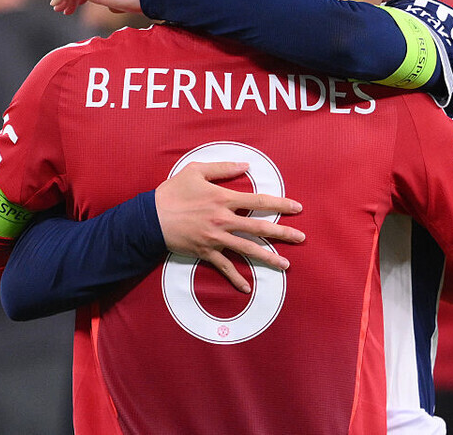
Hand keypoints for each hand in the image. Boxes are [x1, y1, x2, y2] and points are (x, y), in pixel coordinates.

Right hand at [155, 161, 304, 292]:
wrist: (151, 218)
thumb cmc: (173, 192)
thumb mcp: (196, 171)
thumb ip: (223, 167)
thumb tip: (246, 164)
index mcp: (224, 199)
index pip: (259, 202)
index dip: (280, 204)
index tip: (297, 208)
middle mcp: (224, 220)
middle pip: (260, 228)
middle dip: (283, 233)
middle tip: (302, 238)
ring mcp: (216, 238)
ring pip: (248, 250)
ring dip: (268, 258)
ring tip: (286, 265)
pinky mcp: (206, 252)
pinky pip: (224, 267)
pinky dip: (235, 279)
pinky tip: (247, 288)